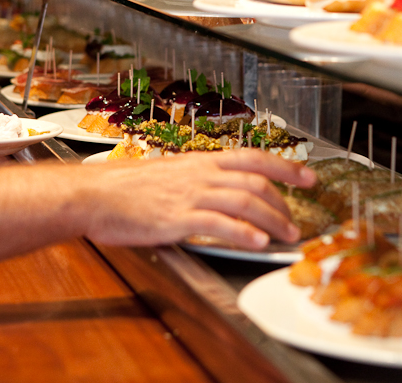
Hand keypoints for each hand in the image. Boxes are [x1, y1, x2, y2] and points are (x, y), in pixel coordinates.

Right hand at [78, 150, 316, 250]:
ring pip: (245, 202)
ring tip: (286, 236)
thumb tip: (215, 193)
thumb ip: (194, 182)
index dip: (285, 166)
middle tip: (296, 222)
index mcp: (199, 162)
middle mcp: (200, 174)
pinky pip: (218, 223)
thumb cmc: (123, 188)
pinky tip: (257, 242)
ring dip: (272, 219)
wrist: (93, 194)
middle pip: (256, 182)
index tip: (308, 176)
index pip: (253, 158)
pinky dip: (243, 233)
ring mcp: (190, 194)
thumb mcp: (167, 175)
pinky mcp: (178, 217)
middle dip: (283, 203)